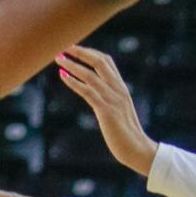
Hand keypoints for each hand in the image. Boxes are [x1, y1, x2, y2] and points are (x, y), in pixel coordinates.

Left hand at [56, 47, 156, 176]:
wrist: (137, 150)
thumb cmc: (126, 134)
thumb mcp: (118, 112)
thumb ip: (109, 100)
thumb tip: (97, 97)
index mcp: (121, 88)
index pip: (106, 61)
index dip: (89, 53)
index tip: (74, 49)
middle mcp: (118, 89)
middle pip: (99, 62)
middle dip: (80, 52)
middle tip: (63, 46)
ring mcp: (113, 99)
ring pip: (91, 75)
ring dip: (73, 65)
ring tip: (58, 58)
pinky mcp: (107, 111)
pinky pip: (88, 91)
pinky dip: (74, 82)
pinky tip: (63, 76)